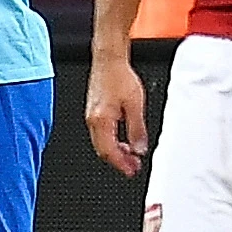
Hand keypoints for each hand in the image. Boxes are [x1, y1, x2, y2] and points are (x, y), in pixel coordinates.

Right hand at [85, 55, 150, 176]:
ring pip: (100, 144)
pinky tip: (122, 141)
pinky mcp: (94, 112)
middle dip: (118, 161)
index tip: (131, 170)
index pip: (109, 151)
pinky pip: (100, 134)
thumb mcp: (135, 105)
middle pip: (102, 150)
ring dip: (115, 152)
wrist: (109, 60)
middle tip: (133, 167)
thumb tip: (139, 148)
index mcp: (101, 120)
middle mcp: (93, 120)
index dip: (121, 164)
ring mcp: (91, 116)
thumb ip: (137, 129)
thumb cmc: (119, 77)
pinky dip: (111, 142)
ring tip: (130, 156)